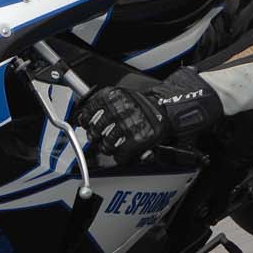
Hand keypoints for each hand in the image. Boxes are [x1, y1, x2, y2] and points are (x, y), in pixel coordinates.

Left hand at [75, 67, 223, 160]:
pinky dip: (120, 157)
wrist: (169, 108)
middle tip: (98, 138)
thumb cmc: (147, 104)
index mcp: (113, 97)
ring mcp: (127, 126)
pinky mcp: (137, 140)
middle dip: (95, 136)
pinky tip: (122, 155)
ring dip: (107, 148)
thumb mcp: (124, 95)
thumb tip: (86, 114)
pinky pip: (121, 154)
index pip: (88, 110)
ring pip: (106, 144)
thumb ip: (106, 103)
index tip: (83, 123)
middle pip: (95, 129)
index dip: (84, 119)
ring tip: (111, 147)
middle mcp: (118, 110)